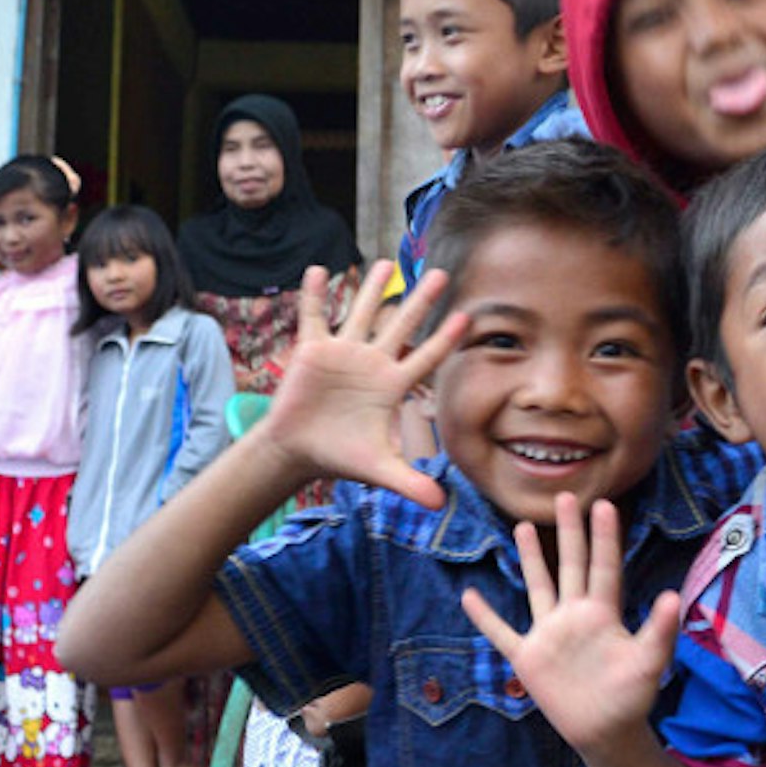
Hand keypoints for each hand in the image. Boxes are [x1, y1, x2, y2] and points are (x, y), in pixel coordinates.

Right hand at [261, 261, 466, 508]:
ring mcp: (343, 352)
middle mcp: (372, 362)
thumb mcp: (379, 469)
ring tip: (384, 261)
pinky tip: (317, 269)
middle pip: (400, 326)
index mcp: (391, 385)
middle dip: (419, 301)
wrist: (300, 450)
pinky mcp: (312, 349)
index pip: (425, 358)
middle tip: (440, 274)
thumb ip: (410, 483)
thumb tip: (442, 505)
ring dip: (371, 289)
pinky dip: (314, 294)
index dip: (444, 339)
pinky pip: (313, 315)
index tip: (465, 318)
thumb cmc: (342, 455)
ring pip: (360, 313)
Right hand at [461, 493, 681, 756]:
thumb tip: (673, 596)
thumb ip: (660, 629)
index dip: (603, 536)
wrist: (607, 732)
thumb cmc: (632, 697)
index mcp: (603, 613)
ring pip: (537, 587)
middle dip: (568, 531)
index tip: (603, 504)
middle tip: (565, 496)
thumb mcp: (650, 662)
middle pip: (570, 564)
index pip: (603, 566)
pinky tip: (470, 596)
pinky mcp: (529, 657)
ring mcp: (550, 633)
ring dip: (530, 558)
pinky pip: (502, 633)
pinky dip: (485, 617)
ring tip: (521, 526)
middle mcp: (575, 615)